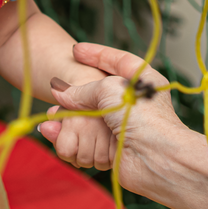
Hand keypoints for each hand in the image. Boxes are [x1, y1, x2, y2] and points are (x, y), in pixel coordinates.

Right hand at [38, 43, 184, 193]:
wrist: (155, 158)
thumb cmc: (143, 117)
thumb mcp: (109, 89)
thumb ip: (82, 89)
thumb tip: (60, 92)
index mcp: (143, 81)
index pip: (119, 60)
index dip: (97, 53)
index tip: (76, 50)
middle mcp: (133, 103)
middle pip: (98, 93)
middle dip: (74, 95)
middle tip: (57, 90)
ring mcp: (122, 126)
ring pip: (88, 119)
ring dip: (67, 119)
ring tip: (52, 116)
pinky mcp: (111, 148)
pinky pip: (84, 141)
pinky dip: (69, 138)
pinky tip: (54, 132)